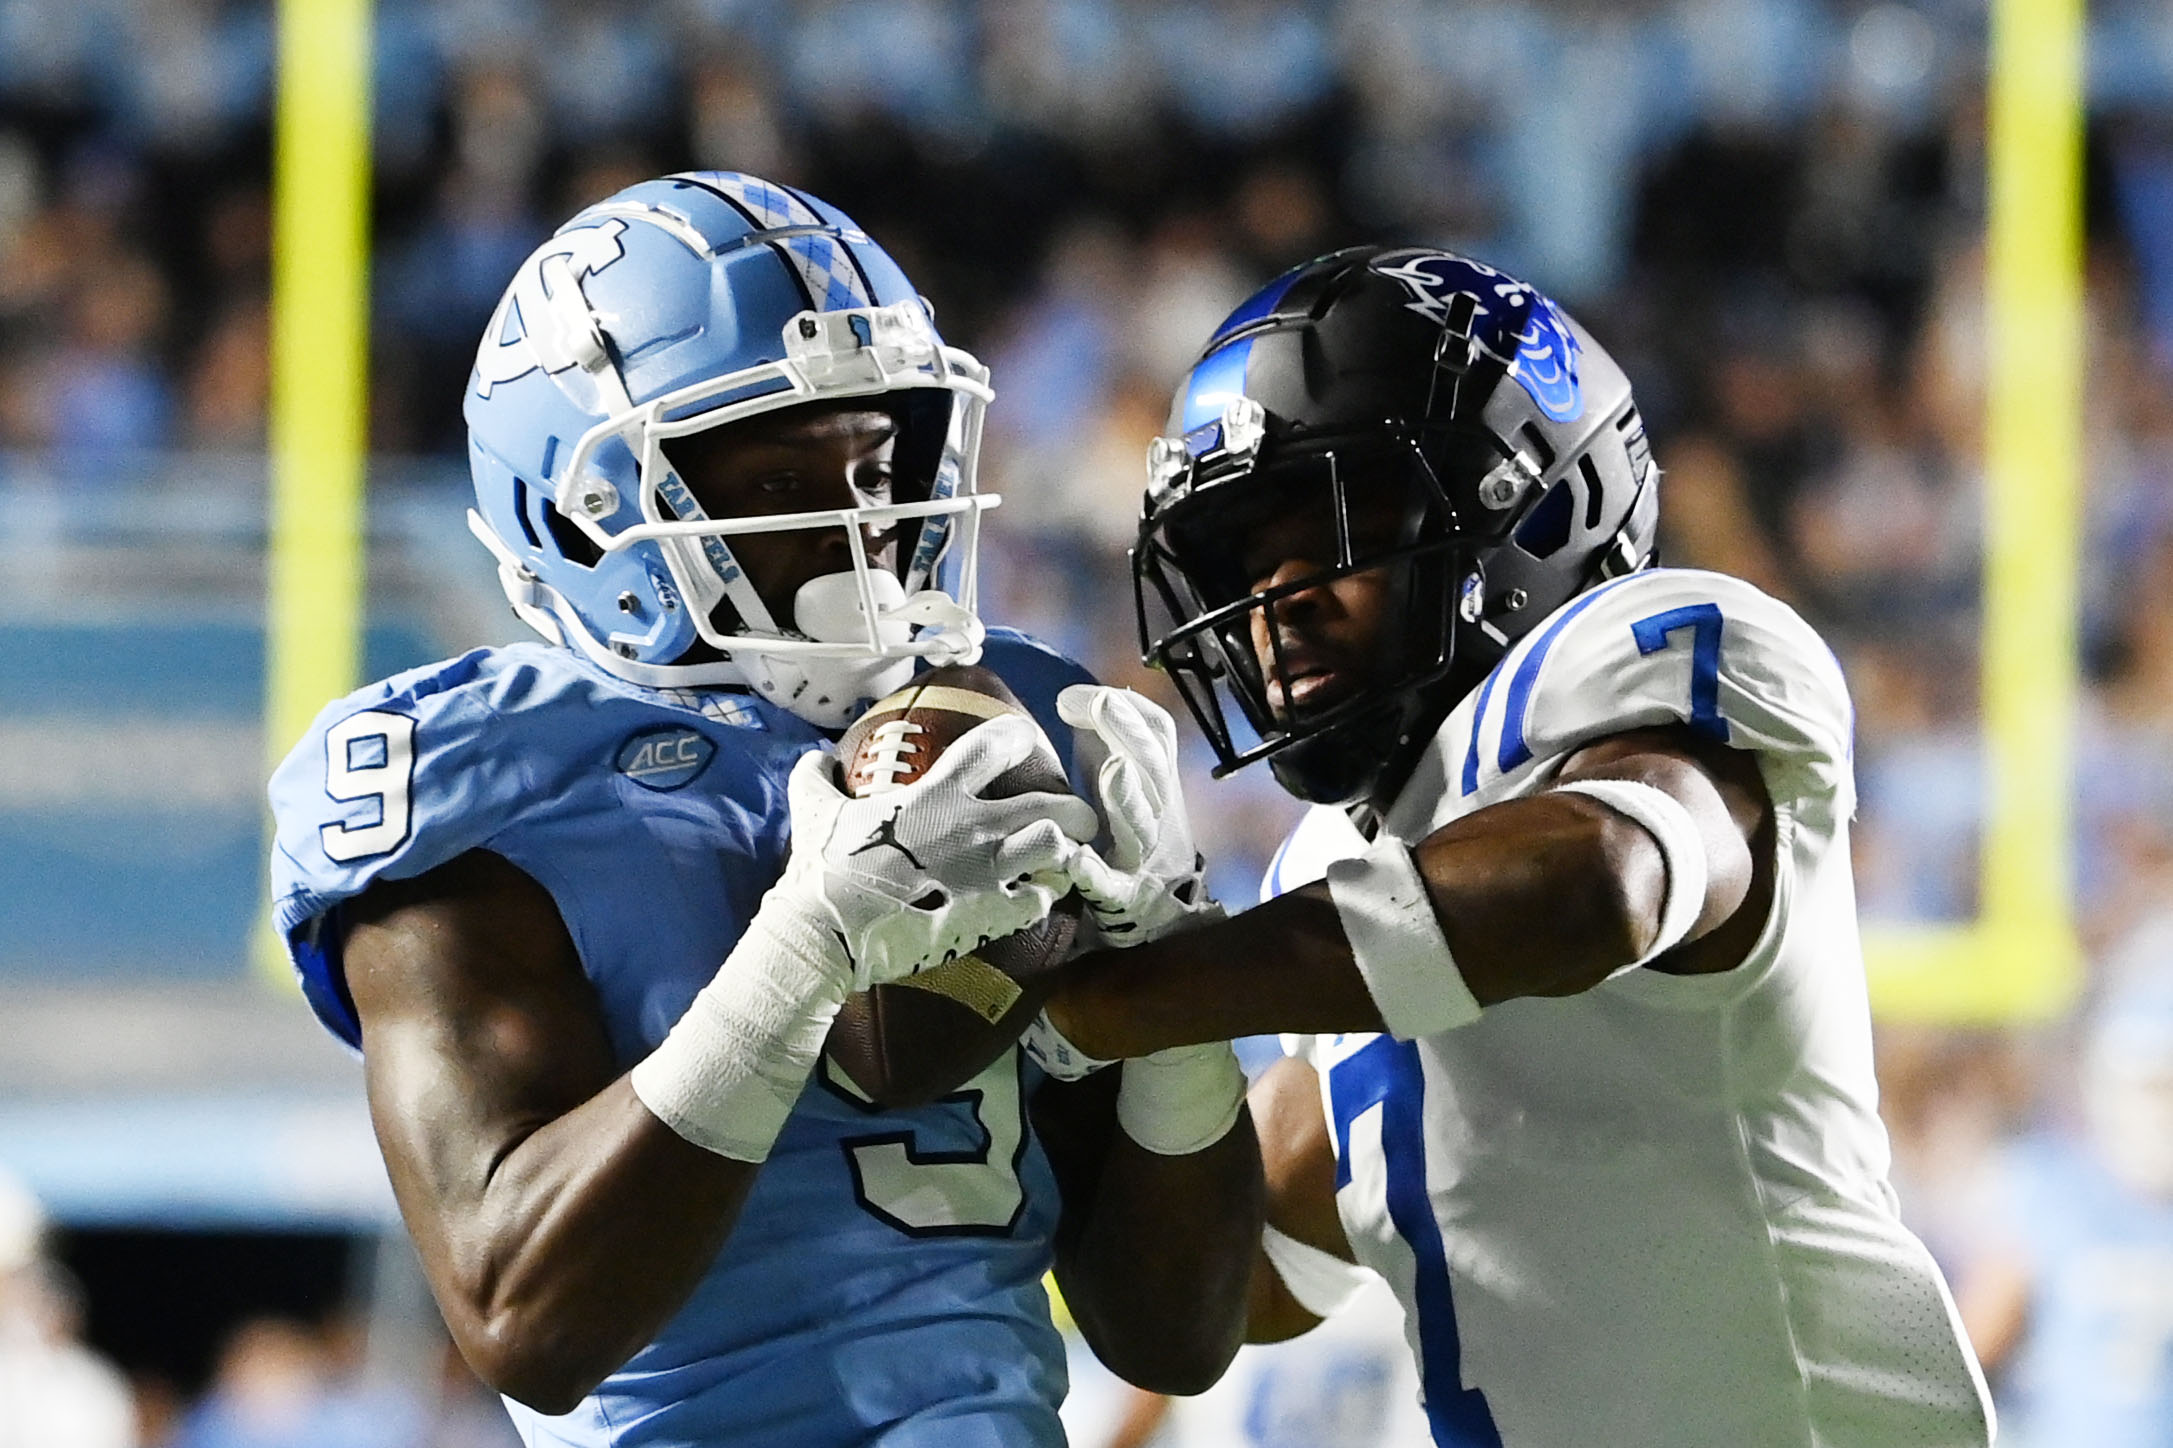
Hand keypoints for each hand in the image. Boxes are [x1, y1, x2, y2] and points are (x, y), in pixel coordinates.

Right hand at [782, 713, 1097, 988]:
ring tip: (1069, 857)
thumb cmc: (822, 870)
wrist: (828, 933)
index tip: (1025, 740)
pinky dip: (1044, 897)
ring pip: (1058, 847)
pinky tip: (1039, 898)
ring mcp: (987, 873)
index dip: (1017, 736)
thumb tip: (815, 758)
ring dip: (1069, 850)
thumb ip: (816, 778)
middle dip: (1073, 806)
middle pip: (1050, 803)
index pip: (995, 745)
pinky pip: (1040, 901)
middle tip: (1075, 815)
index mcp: (936, 795)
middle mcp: (973, 828)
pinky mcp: (990, 915)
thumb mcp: (812, 811)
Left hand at [1055, 684, 1217, 945]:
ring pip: (1142, 825)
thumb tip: (1071, 698)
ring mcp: (1145, 857)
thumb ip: (1099, 742)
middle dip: (1130, 734)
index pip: (1158, 735)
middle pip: (1153, 769)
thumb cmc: (1122, 835)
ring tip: (1115, 769)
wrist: (1153, 916)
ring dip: (1128, 796)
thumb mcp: (1115, 784)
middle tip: (1103, 705)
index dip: (1132, 711)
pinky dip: (1097, 872)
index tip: (1097, 696)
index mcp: (1157, 782)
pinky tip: (1078, 859)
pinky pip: (1112, 884)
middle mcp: (1159, 814)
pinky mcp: (1123, 898)